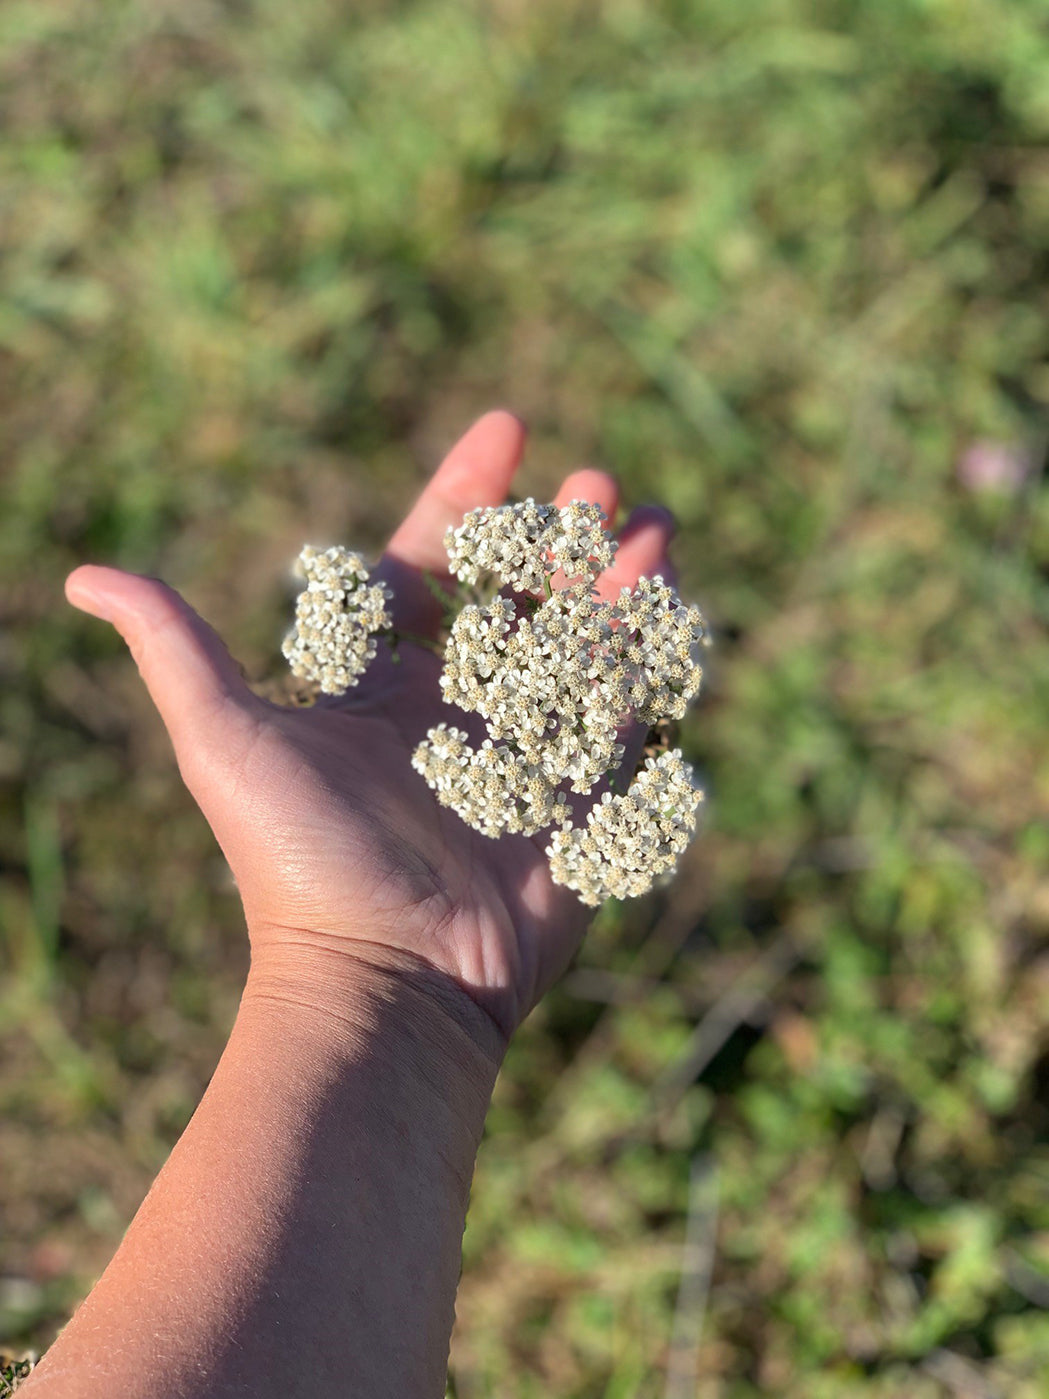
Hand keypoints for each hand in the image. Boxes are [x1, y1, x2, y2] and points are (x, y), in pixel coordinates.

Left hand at [65, 412, 675, 1046]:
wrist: (389, 982)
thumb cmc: (305, 862)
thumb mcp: (228, 742)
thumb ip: (179, 650)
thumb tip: (86, 575)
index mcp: (383, 688)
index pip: (432, 569)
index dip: (468, 498)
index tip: (509, 431)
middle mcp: (456, 714)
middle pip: (518, 602)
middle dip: (558, 537)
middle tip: (595, 482)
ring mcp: (523, 754)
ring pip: (582, 647)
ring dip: (617, 581)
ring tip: (651, 520)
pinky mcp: (580, 800)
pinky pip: (625, 713)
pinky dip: (650, 653)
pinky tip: (669, 598)